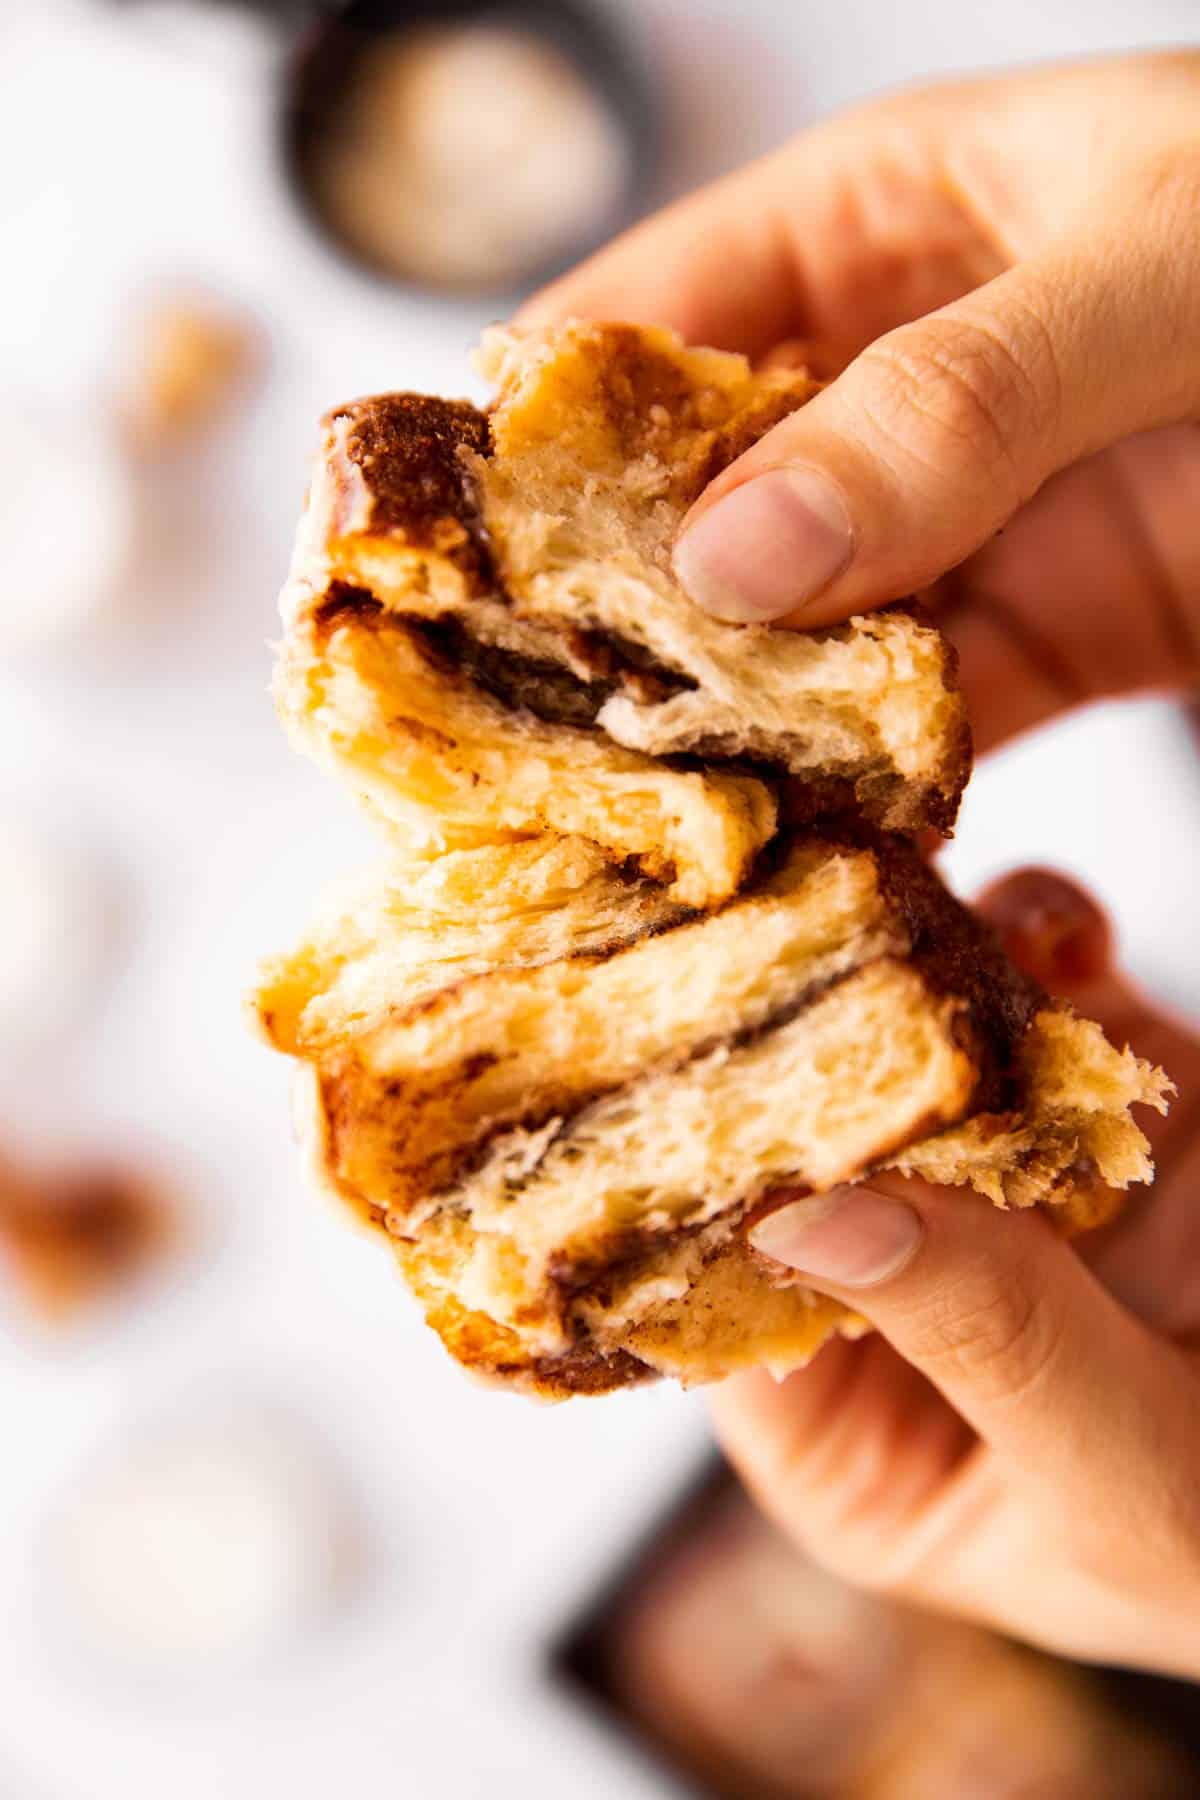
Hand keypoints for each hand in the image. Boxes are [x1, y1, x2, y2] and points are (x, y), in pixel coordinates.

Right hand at [521, 52, 1199, 753]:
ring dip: (724, 713)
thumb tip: (736, 555)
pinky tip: (792, 826)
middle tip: (531, 713)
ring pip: (792, 633)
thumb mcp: (1154, 270)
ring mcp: (963, 523)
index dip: (543, 427)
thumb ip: (955, 400)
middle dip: (616, 602)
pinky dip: (857, 783)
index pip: (649, 318)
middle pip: (695, 499)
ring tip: (636, 799)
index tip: (462, 549)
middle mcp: (891, 382)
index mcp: (879, 222)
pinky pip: (916, 728)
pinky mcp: (1047, 641)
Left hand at [710, 868, 1199, 1678]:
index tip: (687, 1084)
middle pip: (797, 1144)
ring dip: (908, 964)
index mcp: (847, 1438)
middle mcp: (891, 1290)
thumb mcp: (1124, 1477)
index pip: (716, 1304)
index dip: (696, 1198)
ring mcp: (993, 1177)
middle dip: (794, 1043)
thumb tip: (810, 1212)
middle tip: (767, 932)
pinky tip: (1054, 934)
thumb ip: (987, 1336)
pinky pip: (1034, 985)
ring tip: (913, 907)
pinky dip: (1035, 938)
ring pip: (904, 1039)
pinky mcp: (1095, 1091)